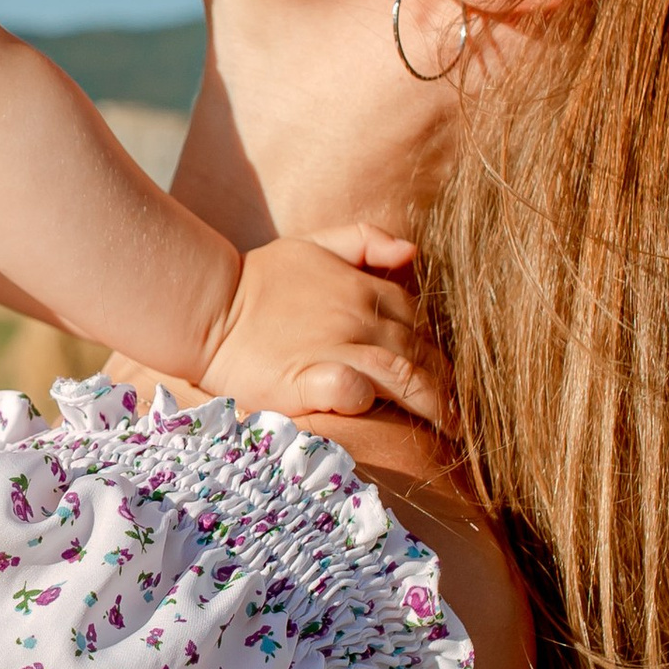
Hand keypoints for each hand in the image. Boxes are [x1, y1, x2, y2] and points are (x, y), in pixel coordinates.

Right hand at [197, 230, 450, 432]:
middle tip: (463, 416)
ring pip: (402, 375)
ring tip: (451, 429)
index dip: (437, 350)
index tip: (449, 378)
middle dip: (448, 385)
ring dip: (432, 403)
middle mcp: (359, 316)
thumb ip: (363, 240)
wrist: (206, 308)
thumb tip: (412, 250)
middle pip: (421, 353)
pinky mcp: (308, 379)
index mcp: (364, 289)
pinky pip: (353, 390)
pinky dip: (371, 400)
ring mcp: (336, 347)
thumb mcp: (312, 244)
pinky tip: (388, 417)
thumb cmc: (258, 281)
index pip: (419, 321)